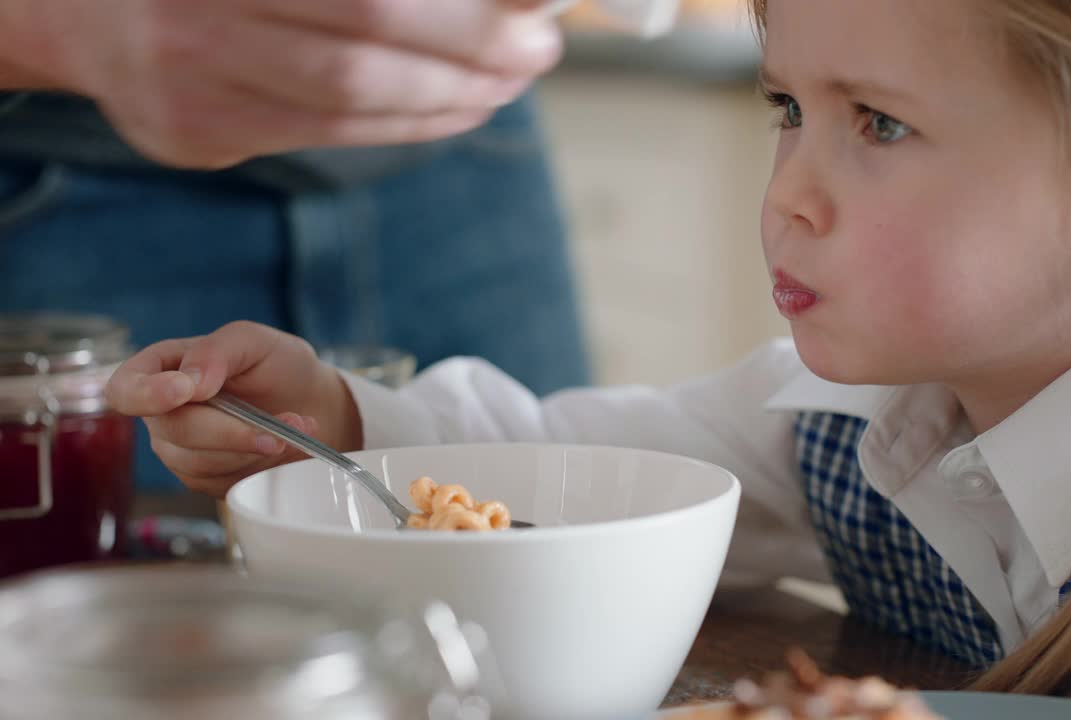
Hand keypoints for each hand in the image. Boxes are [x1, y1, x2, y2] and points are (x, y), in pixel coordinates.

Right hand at [0, 0, 561, 167]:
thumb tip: (496, 0)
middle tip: (533, 56)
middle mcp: (200, 11)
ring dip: (446, 100)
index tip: (533, 17)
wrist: (79, 2)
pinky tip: (447, 108)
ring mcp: (189, 77)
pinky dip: (401, 124)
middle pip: (365, 46)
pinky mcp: (195, 133)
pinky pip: (324, 136)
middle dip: (470, 58)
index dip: (465, 17)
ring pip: (347, 103)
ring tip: (502, 86)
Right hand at [105, 321, 362, 496]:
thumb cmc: (276, 365)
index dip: (146, 395)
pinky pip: (223, 480)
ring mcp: (181, 449)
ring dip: (255, 447)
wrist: (311, 402)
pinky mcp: (206, 478)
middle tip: (280, 427)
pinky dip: (261, 464)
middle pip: (176, 431)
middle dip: (232, 431)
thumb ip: (216, 351)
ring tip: (295, 426)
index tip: (185, 392)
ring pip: (202, 462)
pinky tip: (287, 444)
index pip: (125, 389)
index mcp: (162, 368)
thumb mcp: (253, 341)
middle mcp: (163, 413)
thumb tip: (190, 383)